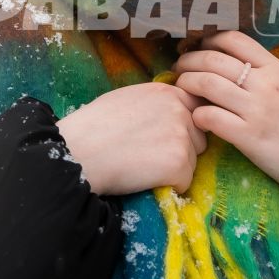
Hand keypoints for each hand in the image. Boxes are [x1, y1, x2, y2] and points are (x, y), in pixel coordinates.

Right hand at [57, 82, 207, 195]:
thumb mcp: (128, 98)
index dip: (182, 127)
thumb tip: (175, 111)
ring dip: (174, 168)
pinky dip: (168, 186)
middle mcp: (179, 110)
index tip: (162, 137)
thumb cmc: (94, 126)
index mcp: (167, 92)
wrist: (79, 152)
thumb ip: (157, 102)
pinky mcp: (179, 164)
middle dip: (181, 148)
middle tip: (148, 153)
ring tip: (142, 165)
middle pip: (198, 137)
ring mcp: (181, 136)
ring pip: (192, 160)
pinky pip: (184, 182)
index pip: (196, 109)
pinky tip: (143, 178)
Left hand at [173, 31, 278, 214]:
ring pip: (207, 83)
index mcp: (276, 68)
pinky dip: (197, 114)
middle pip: (214, 59)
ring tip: (181, 88)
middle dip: (188, 60)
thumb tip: (229, 62)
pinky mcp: (249, 136)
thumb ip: (263, 73)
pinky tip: (197, 118)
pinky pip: (211, 117)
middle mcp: (266, 84)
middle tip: (179, 67)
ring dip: (186, 83)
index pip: (234, 40)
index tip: (196, 47)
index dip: (208, 40)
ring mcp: (257, 110)